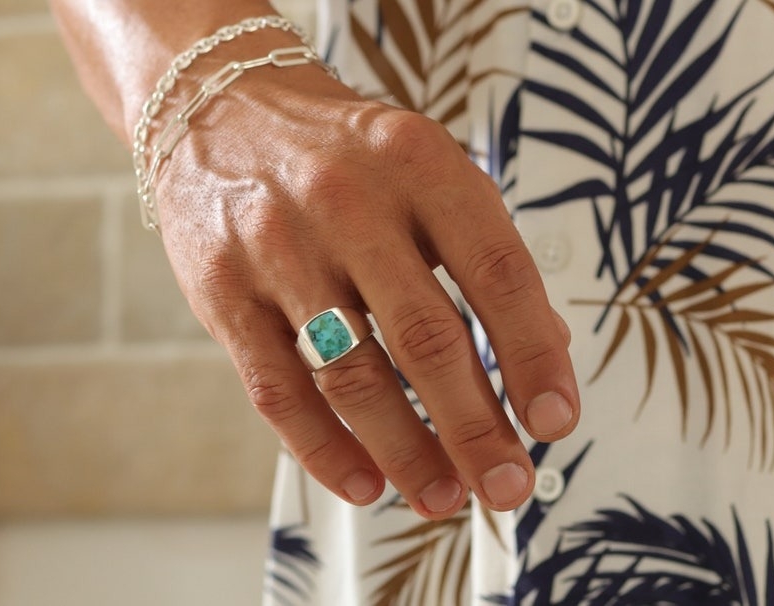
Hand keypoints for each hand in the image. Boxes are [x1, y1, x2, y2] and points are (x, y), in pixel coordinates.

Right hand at [157, 62, 579, 518]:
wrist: (219, 110)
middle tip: (508, 486)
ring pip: (352, 377)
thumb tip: (544, 350)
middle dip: (476, 428)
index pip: (496, 271)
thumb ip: (483, 252)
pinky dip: (325, 450)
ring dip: (406, 452)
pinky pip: (277, 391)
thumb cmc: (340, 152)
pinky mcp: (223, 293)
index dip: (533, 355)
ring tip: (443, 495)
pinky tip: (365, 482)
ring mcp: (278, 249)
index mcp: (418, 164)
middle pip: (427, 339)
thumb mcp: (425, 171)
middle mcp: (347, 202)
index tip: (554, 420)